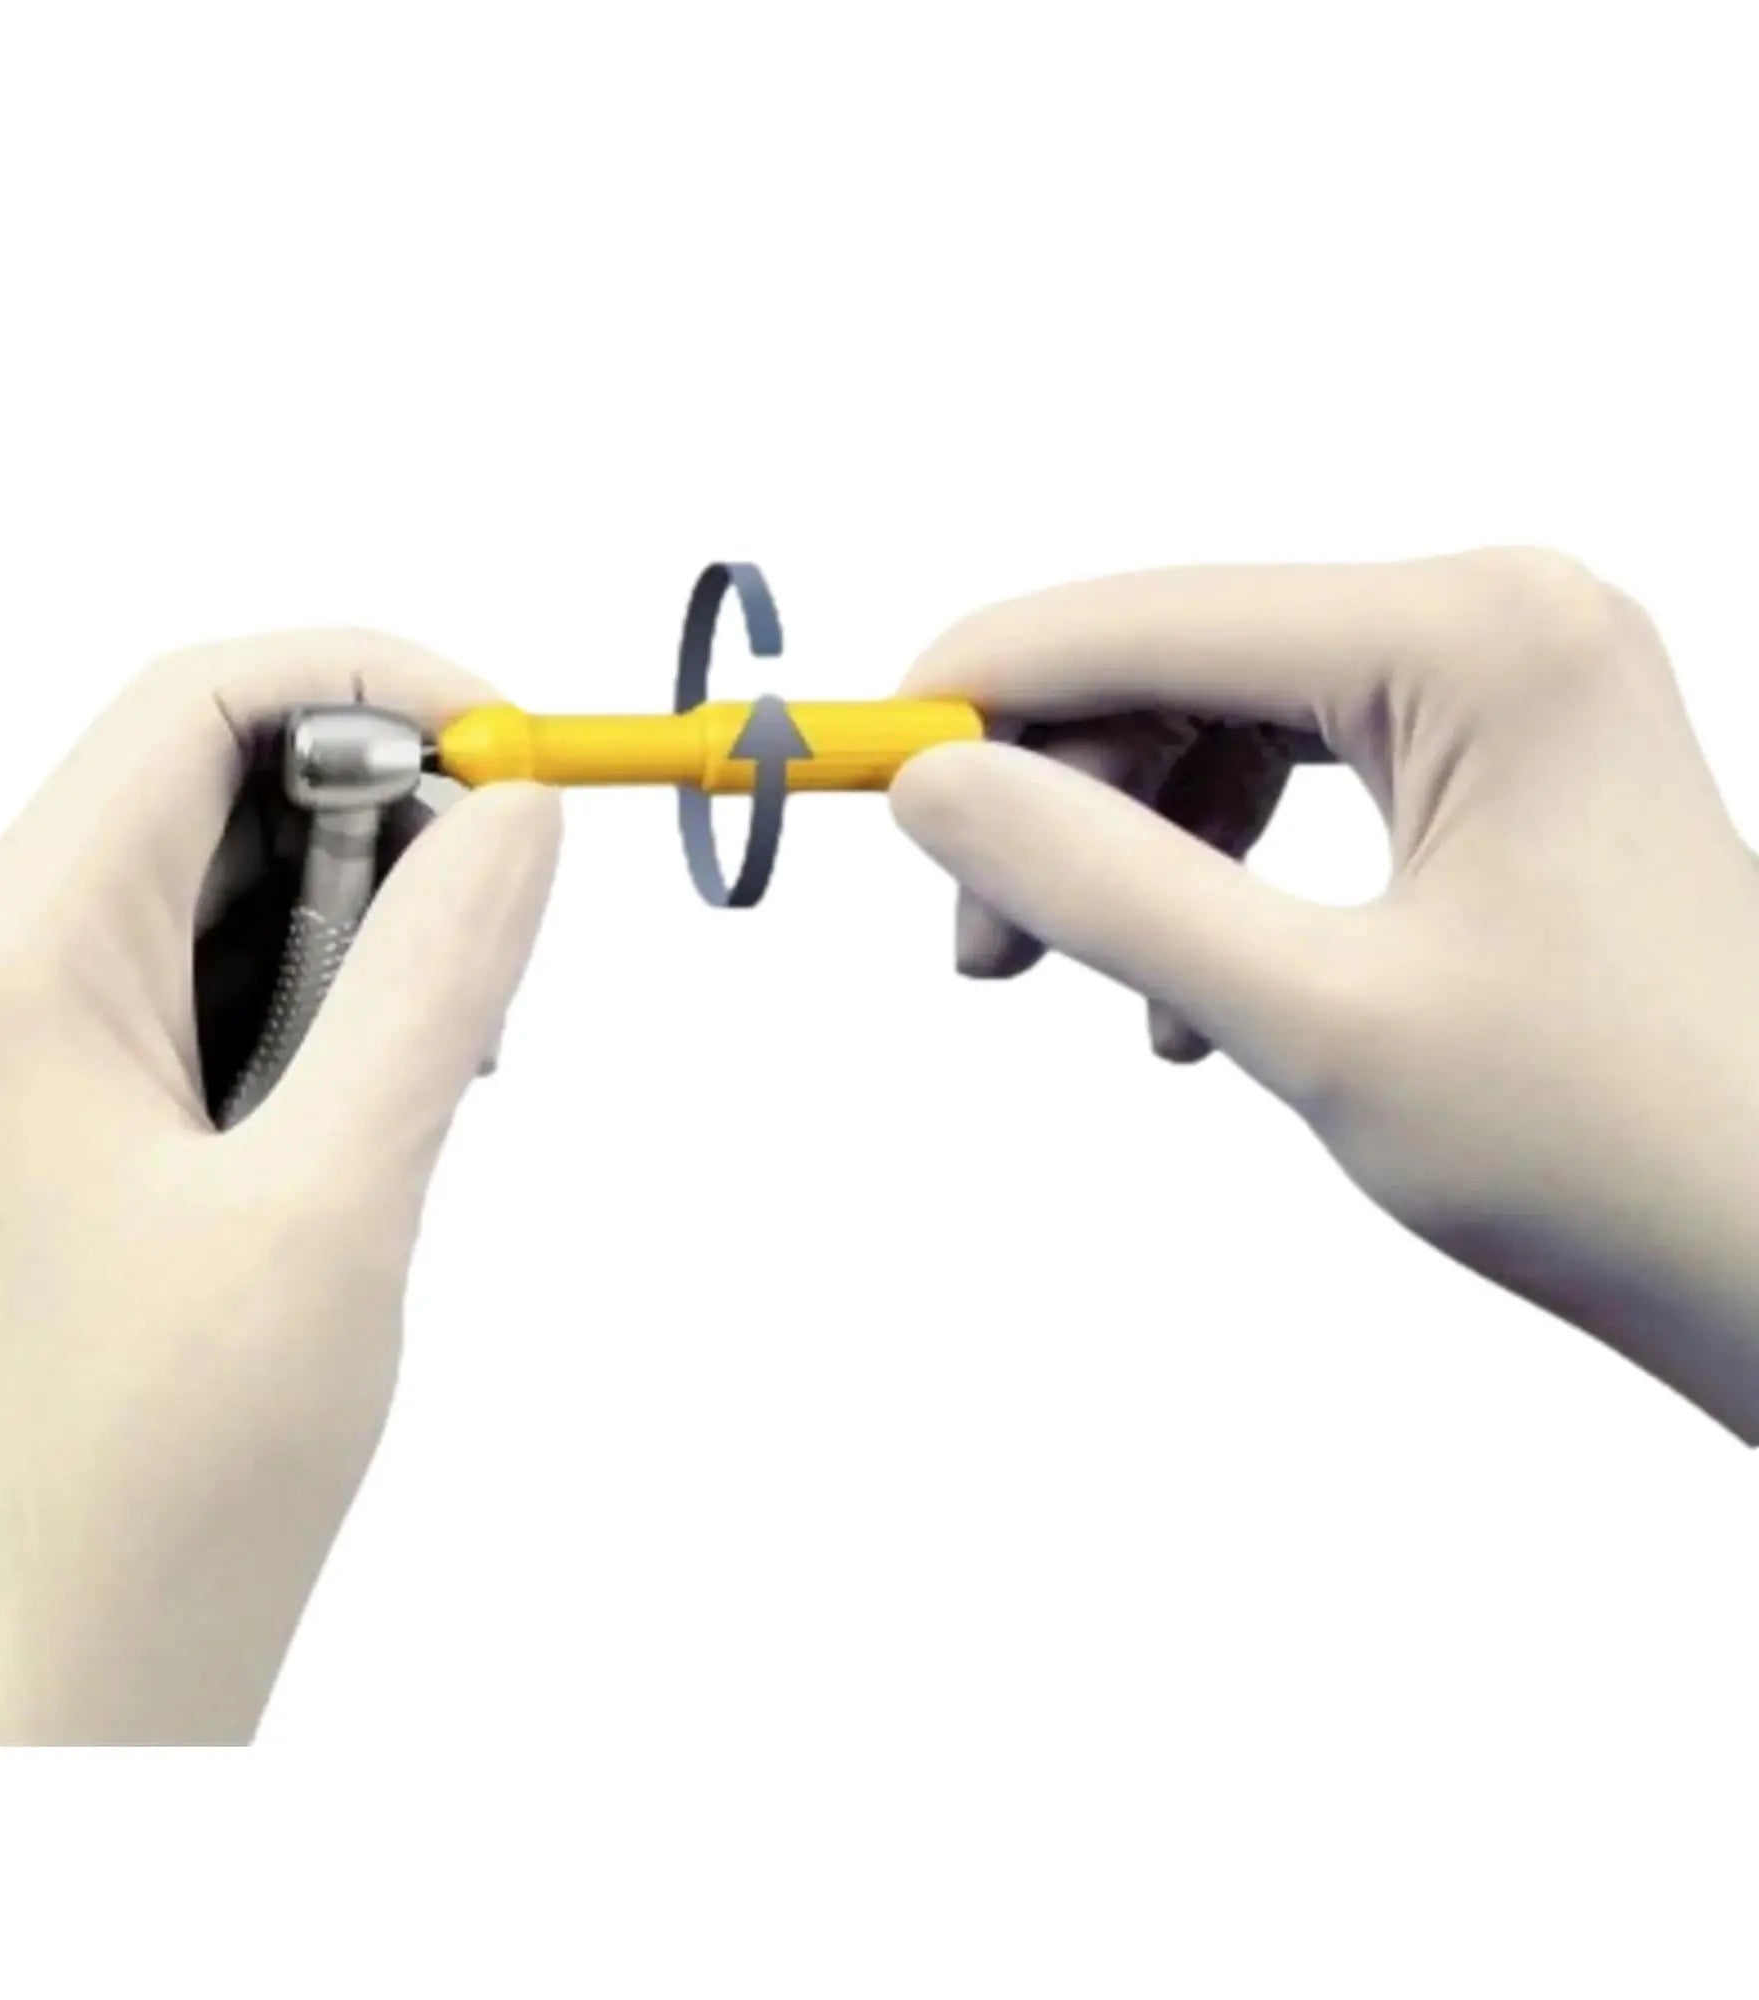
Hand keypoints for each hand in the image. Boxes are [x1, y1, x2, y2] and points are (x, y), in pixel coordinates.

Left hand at [0, 632, 559, 1742]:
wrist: (62, 1668)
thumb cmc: (153, 1474)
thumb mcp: (332, 1193)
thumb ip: (436, 978)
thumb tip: (518, 812)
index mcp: (25, 952)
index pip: (200, 702)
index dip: (378, 684)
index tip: (520, 745)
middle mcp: (15, 970)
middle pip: (222, 777)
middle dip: (395, 816)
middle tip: (510, 934)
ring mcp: (50, 1043)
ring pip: (244, 882)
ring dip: (381, 922)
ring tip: (454, 1055)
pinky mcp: (101, 1112)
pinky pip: (239, 982)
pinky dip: (349, 1002)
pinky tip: (401, 1103)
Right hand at [891, 550, 1758, 1440]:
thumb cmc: (1608, 1149)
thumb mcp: (1313, 1018)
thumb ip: (1103, 885)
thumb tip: (933, 788)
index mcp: (1474, 635)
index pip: (1146, 619)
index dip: (976, 692)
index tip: (849, 775)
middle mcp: (1499, 619)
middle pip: (1179, 661)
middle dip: (1052, 795)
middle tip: (975, 949)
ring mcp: (1512, 685)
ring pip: (1226, 721)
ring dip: (1122, 843)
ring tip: (1072, 983)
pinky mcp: (1508, 760)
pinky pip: (1300, 775)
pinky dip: (1211, 873)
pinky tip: (1191, 1002)